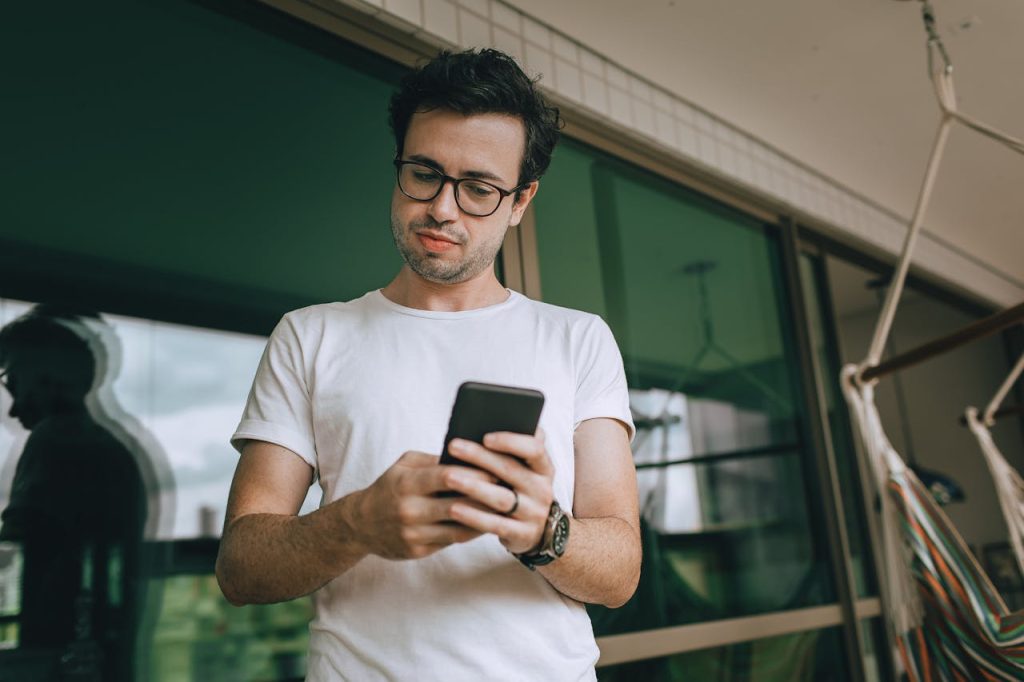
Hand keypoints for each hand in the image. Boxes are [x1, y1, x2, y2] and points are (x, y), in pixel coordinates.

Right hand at [350, 451, 491, 559]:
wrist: (361, 525)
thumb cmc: (389, 487)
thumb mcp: (404, 465)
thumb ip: (433, 460)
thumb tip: (468, 456)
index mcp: (407, 483)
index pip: (446, 476)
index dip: (474, 473)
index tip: (497, 469)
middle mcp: (409, 510)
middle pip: (457, 504)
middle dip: (486, 498)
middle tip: (510, 491)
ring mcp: (414, 533)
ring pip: (459, 528)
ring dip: (485, 519)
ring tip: (505, 510)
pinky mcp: (418, 551)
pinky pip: (453, 542)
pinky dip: (472, 532)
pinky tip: (488, 523)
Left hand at [442, 430, 553, 554]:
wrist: (543, 531)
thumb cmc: (522, 489)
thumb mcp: (526, 470)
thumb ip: (513, 451)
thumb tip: (481, 427)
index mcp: (544, 468)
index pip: (535, 449)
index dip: (511, 441)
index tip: (486, 436)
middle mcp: (542, 489)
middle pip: (510, 470)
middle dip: (480, 457)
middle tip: (453, 446)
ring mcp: (533, 514)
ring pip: (501, 499)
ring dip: (474, 487)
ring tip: (449, 477)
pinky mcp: (522, 535)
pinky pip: (496, 525)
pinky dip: (474, 517)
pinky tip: (455, 509)